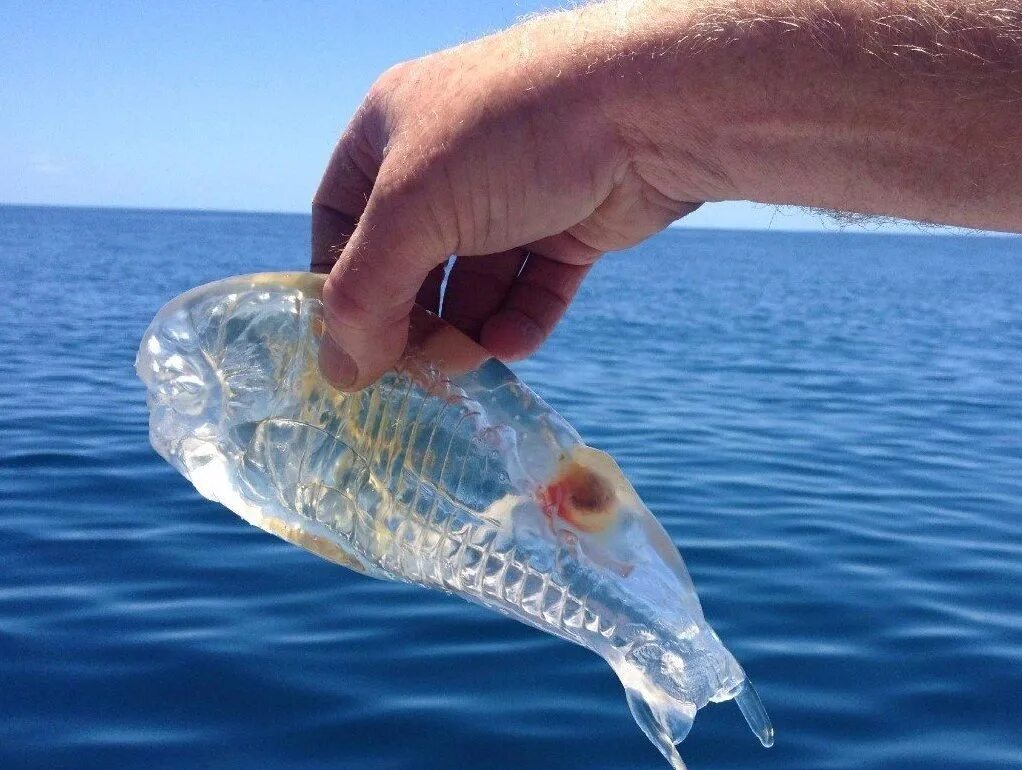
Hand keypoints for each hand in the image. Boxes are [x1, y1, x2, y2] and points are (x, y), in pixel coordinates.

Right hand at [311, 10, 699, 389]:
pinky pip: (533, 289)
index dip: (339, 284)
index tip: (346, 345)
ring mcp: (514, 194)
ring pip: (476, 284)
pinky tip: (512, 346)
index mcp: (391, 132)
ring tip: (467, 362)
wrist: (645, 106)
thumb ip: (366, 293)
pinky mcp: (572, 226)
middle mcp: (449, 161)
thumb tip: (341, 373)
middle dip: (411, 319)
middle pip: (410, 262)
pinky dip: (520, 321)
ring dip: (467, 330)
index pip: (341, 219)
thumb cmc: (510, 135)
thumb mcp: (411, 210)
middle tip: (412, 372)